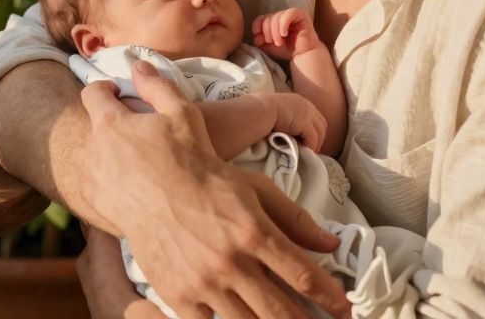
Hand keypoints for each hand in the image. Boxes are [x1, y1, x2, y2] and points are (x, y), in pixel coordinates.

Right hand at [80, 61, 349, 318]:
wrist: (142, 178)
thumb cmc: (202, 178)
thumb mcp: (252, 188)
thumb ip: (294, 217)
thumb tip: (331, 243)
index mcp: (253, 230)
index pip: (303, 275)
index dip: (329, 297)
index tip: (342, 307)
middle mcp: (230, 261)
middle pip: (282, 312)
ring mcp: (203, 282)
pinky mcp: (177, 295)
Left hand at [253, 8, 323, 58]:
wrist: (303, 55)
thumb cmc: (287, 49)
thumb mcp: (268, 46)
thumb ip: (259, 40)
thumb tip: (256, 35)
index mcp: (273, 20)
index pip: (261, 18)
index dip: (257, 26)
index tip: (259, 38)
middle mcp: (281, 15)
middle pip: (268, 18)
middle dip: (267, 32)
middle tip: (274, 43)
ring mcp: (291, 13)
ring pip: (276, 17)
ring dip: (275, 32)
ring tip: (279, 42)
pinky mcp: (301, 14)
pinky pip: (288, 14)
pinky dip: (283, 25)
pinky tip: (284, 34)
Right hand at [266, 92, 327, 152]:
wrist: (261, 110)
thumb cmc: (264, 110)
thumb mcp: (279, 110)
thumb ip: (287, 116)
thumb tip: (287, 127)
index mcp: (300, 101)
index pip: (315, 116)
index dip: (314, 129)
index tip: (309, 139)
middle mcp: (307, 105)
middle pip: (321, 124)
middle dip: (319, 137)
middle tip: (313, 148)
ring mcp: (308, 113)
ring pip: (320, 132)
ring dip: (316, 143)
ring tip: (310, 153)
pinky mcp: (305, 123)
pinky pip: (313, 138)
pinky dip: (311, 146)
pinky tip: (306, 152)